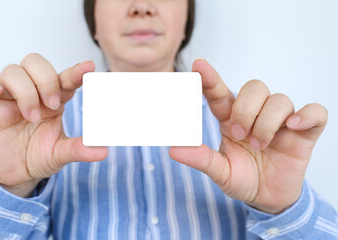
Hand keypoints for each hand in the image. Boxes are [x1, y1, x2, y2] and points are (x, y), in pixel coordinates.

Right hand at [0, 53, 107, 196]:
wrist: (17, 174)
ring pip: (11, 71)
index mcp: (53, 100)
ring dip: (24, 91)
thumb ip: (79, 149)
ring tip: (30, 116)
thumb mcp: (60, 154)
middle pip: (35, 63)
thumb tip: (103, 151)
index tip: (89, 67)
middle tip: (52, 105)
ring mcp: (7, 98)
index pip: (64, 78)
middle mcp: (31, 93)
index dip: (76, 71)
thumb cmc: (39, 157)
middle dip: (45, 80)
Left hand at [169, 58, 327, 213]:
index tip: (198, 65)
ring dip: (267, 123)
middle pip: (254, 87)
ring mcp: (281, 122)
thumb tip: (174, 150)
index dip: (210, 79)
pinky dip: (307, 115)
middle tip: (240, 135)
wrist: (268, 198)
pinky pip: (315, 112)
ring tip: (261, 145)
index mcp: (231, 120)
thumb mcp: (220, 172)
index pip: (220, 93)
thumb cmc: (243, 179)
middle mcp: (256, 115)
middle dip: (246, 110)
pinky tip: (294, 126)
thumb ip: (201, 159)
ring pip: (279, 99)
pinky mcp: (304, 132)